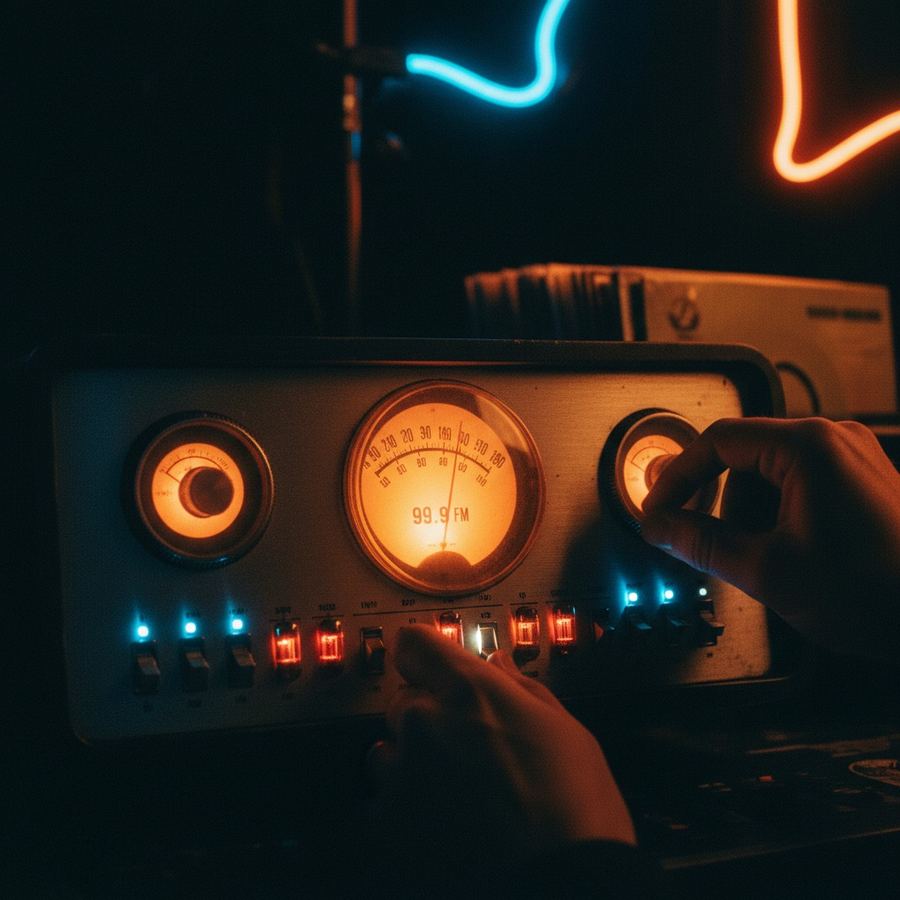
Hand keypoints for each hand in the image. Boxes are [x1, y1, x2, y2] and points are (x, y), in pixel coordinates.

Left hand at [369, 625, 634, 875]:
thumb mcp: (564, 729)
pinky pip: (384, 803)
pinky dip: (406, 812)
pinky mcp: (390, 822)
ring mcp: (405, 773)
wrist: (564, 880)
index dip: (424, 656)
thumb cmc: (577, 807)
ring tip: (456, 793)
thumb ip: (520, 689)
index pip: (414, 643)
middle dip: (428, 717)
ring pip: (387, 751)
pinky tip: (445, 825)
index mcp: (470, 690)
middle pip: (403, 699)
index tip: (431, 666)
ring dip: (411, 763)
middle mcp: (427, 721)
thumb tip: (500, 666)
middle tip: (467, 748)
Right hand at [641, 417, 899, 660]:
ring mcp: (850, 458)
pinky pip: (797, 484)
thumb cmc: (878, 590)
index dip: (675, 478)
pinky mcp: (860, 481)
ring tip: (758, 559)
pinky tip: (784, 554)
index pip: (715, 442)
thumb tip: (660, 528)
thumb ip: (702, 543)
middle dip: (714, 501)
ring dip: (747, 512)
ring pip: (768, 473)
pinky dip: (776, 515)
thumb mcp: (769, 570)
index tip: (657, 510)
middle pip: (741, 456)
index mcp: (807, 446)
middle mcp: (831, 440)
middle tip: (695, 538)